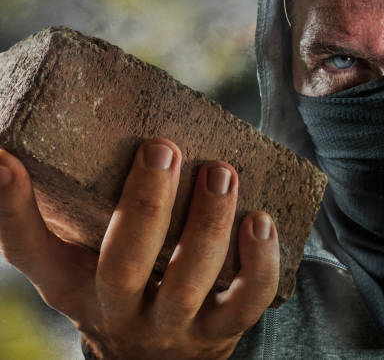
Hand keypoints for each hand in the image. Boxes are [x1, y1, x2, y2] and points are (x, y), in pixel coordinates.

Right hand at [0, 138, 279, 358]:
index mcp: (73, 284)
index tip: (6, 160)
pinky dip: (259, 261)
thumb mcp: (83, 260)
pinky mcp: (220, 330)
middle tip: (162, 148)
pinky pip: (246, 301)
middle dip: (146, 204)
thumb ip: (76, 212)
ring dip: (208, 223)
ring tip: (221, 171)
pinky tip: (261, 221)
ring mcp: (172, 325)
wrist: (156, 359)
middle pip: (123, 264)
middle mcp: (117, 309)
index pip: (29, 250)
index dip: (12, 208)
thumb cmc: (120, 288)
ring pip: (188, 281)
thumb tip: (41, 142)